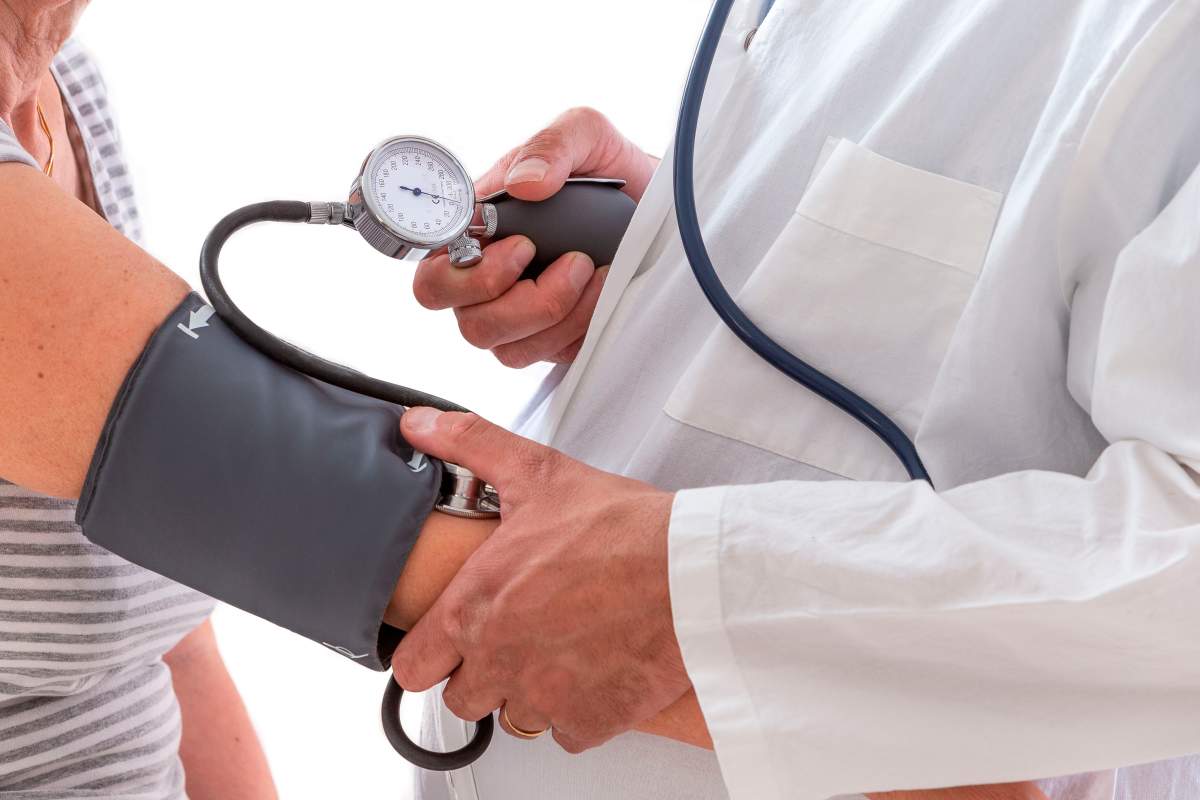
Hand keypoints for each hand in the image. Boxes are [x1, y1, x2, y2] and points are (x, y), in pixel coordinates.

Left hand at [391, 407, 688, 753]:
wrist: (693, 572)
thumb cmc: (621, 529)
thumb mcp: (537, 472)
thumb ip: (469, 446)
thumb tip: (419, 426)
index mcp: (475, 608)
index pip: (412, 667)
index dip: (427, 654)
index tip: (445, 645)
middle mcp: (501, 661)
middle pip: (462, 699)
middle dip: (482, 674)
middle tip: (515, 639)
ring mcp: (546, 697)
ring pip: (517, 716)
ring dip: (532, 690)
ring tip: (563, 648)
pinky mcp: (591, 721)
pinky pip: (567, 732)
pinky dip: (579, 709)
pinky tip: (596, 669)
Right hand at [412, 107, 658, 367]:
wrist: (654, 203)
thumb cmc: (608, 170)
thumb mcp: (585, 135)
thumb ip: (550, 145)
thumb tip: (523, 185)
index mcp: (474, 232)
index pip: (431, 271)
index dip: (462, 273)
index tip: (523, 245)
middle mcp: (485, 280)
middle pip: (466, 320)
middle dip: (516, 301)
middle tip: (566, 261)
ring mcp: (516, 316)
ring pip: (505, 347)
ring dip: (557, 311)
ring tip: (592, 268)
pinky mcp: (550, 340)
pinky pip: (547, 354)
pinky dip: (579, 325)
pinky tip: (602, 289)